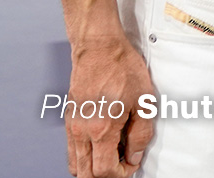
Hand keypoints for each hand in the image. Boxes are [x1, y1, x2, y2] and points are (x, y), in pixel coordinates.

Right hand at [65, 36, 155, 177]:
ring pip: (75, 164)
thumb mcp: (144, 101)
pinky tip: (102, 144)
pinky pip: (72, 149)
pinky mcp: (69, 120)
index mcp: (101, 129)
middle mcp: (81, 132)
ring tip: (113, 154)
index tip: (132, 165)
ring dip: (93, 167)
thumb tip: (135, 155)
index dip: (121, 174)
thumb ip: (141, 133)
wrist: (99, 48)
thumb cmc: (121, 68)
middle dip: (105, 175)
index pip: (104, 171)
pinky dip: (85, 155)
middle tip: (122, 164)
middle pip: (84, 174)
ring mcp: (71, 126)